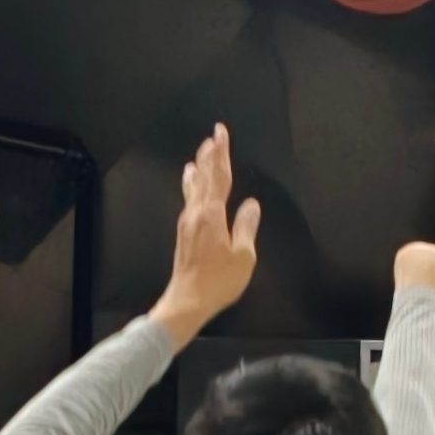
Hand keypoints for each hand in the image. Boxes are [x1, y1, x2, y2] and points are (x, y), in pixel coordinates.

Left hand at [150, 125, 259, 350]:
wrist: (186, 301)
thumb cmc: (217, 282)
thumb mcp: (243, 256)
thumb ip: (246, 227)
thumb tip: (251, 206)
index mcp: (213, 214)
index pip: (219, 176)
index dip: (221, 153)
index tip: (221, 133)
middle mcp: (196, 213)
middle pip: (204, 177)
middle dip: (209, 156)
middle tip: (212, 137)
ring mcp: (187, 223)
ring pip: (193, 188)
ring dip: (198, 170)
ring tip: (198, 157)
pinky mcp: (184, 234)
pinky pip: (189, 201)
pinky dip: (192, 188)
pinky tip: (191, 188)